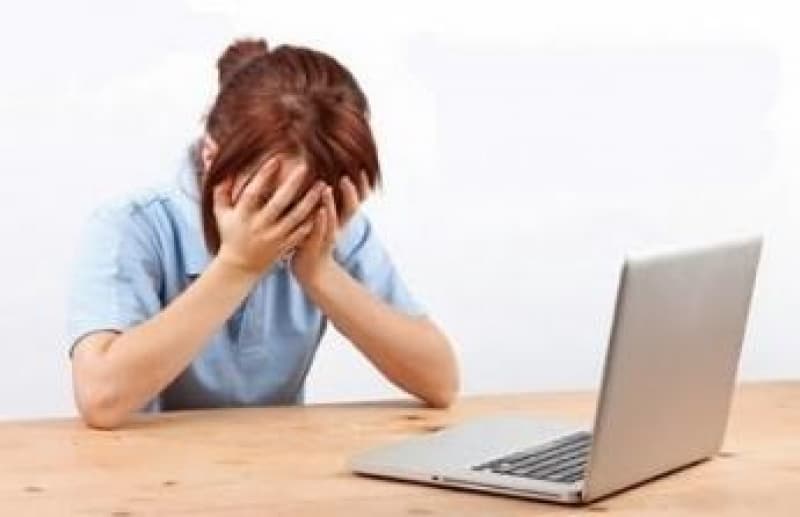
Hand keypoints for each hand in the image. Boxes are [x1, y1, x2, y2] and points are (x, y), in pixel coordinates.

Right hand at [213, 157, 324, 276]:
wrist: (239, 267)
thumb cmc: (230, 234)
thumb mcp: (221, 213)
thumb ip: (222, 190)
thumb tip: (220, 167)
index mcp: (242, 216)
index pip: (253, 192)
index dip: (264, 175)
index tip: (277, 159)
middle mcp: (259, 226)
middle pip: (278, 202)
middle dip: (293, 184)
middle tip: (306, 166)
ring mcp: (274, 237)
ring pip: (296, 217)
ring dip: (310, 201)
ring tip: (322, 185)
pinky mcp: (285, 246)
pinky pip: (302, 232)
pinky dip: (313, 220)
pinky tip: (324, 206)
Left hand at [291, 171, 370, 282]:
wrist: (310, 270)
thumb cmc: (314, 240)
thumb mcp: (323, 219)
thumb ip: (323, 201)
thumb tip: (321, 176)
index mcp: (341, 219)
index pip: (355, 199)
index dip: (360, 187)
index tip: (361, 170)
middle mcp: (338, 227)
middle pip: (351, 208)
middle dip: (351, 193)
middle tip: (348, 177)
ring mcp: (328, 236)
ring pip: (333, 219)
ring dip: (331, 204)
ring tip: (327, 188)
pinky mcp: (315, 245)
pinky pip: (320, 232)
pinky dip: (322, 221)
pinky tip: (320, 210)